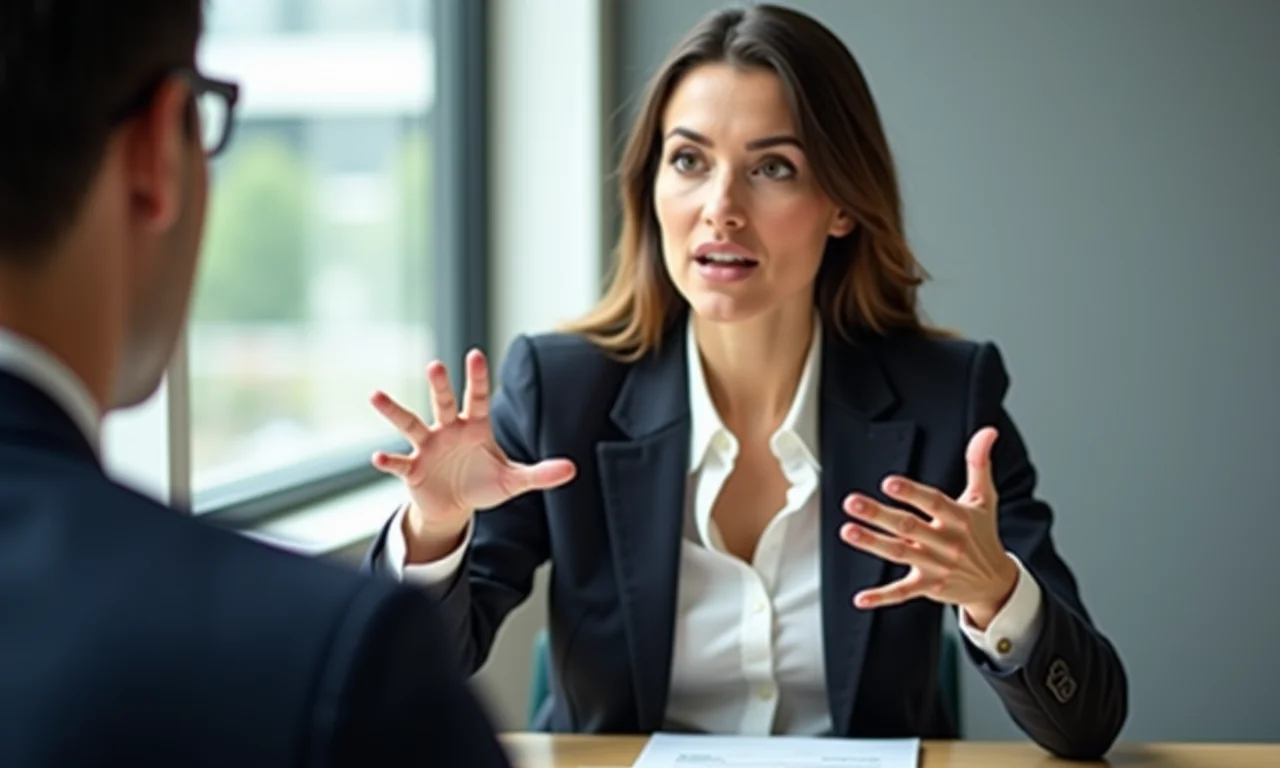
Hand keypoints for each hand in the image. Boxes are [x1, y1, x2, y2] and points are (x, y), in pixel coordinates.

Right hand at [369, 349, 575, 561]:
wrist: (455, 507)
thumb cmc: (483, 484)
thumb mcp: (514, 480)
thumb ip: (540, 473)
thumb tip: (572, 468)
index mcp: (475, 426)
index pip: (478, 397)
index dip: (477, 378)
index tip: (475, 354)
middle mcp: (448, 430)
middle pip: (443, 402)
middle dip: (440, 385)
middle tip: (435, 365)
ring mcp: (427, 448)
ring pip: (410, 424)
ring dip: (395, 411)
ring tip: (377, 395)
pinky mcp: (413, 470)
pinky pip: (400, 463)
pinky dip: (389, 461)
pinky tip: (379, 457)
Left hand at [839, 426, 1017, 628]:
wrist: (996, 582)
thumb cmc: (983, 535)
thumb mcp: (984, 498)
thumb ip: (979, 463)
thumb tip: (988, 430)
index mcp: (959, 518)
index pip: (934, 503)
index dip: (912, 493)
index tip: (889, 483)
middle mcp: (946, 542)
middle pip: (908, 527)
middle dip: (879, 514)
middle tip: (852, 502)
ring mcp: (936, 566)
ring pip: (899, 553)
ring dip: (872, 544)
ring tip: (847, 531)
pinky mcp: (928, 587)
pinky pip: (902, 593)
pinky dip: (881, 597)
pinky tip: (860, 598)